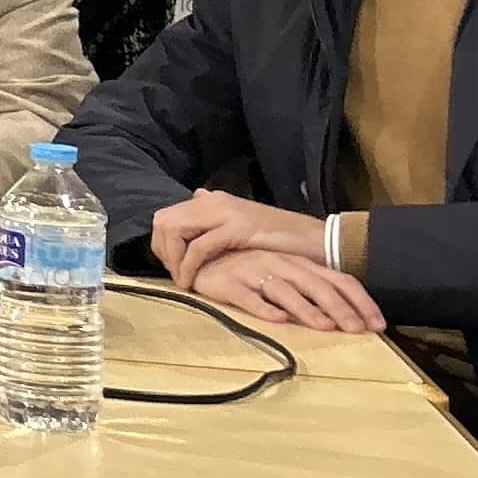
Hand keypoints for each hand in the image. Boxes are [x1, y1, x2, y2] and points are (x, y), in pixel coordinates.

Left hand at [148, 189, 324, 278]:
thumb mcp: (241, 224)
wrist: (316, 239)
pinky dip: (189, 265)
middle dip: (162, 250)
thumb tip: (196, 196)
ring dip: (172, 259)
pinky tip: (192, 282)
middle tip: (174, 274)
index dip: (161, 242)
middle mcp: (213, 201)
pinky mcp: (236, 229)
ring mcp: (224, 212)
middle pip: (164, 221)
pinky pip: (199, 247)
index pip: (166, 216)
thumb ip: (216, 215)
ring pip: (175, 230)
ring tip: (182, 280)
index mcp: (212, 200)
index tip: (171, 265)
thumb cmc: (278, 239)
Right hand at [176, 246, 386, 331]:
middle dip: (340, 308)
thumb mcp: (283, 275)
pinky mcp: (228, 283)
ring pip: (286, 290)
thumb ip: (309, 291)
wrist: (198, 255)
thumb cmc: (246, 270)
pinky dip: (262, 307)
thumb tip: (344, 317)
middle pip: (317, 285)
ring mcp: (254, 272)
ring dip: (307, 308)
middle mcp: (280, 264)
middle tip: (357, 330)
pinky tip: (276, 320)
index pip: (339, 280)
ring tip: (323, 327)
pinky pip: (247, 296)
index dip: (360, 301)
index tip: (377, 325)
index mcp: (299, 264)